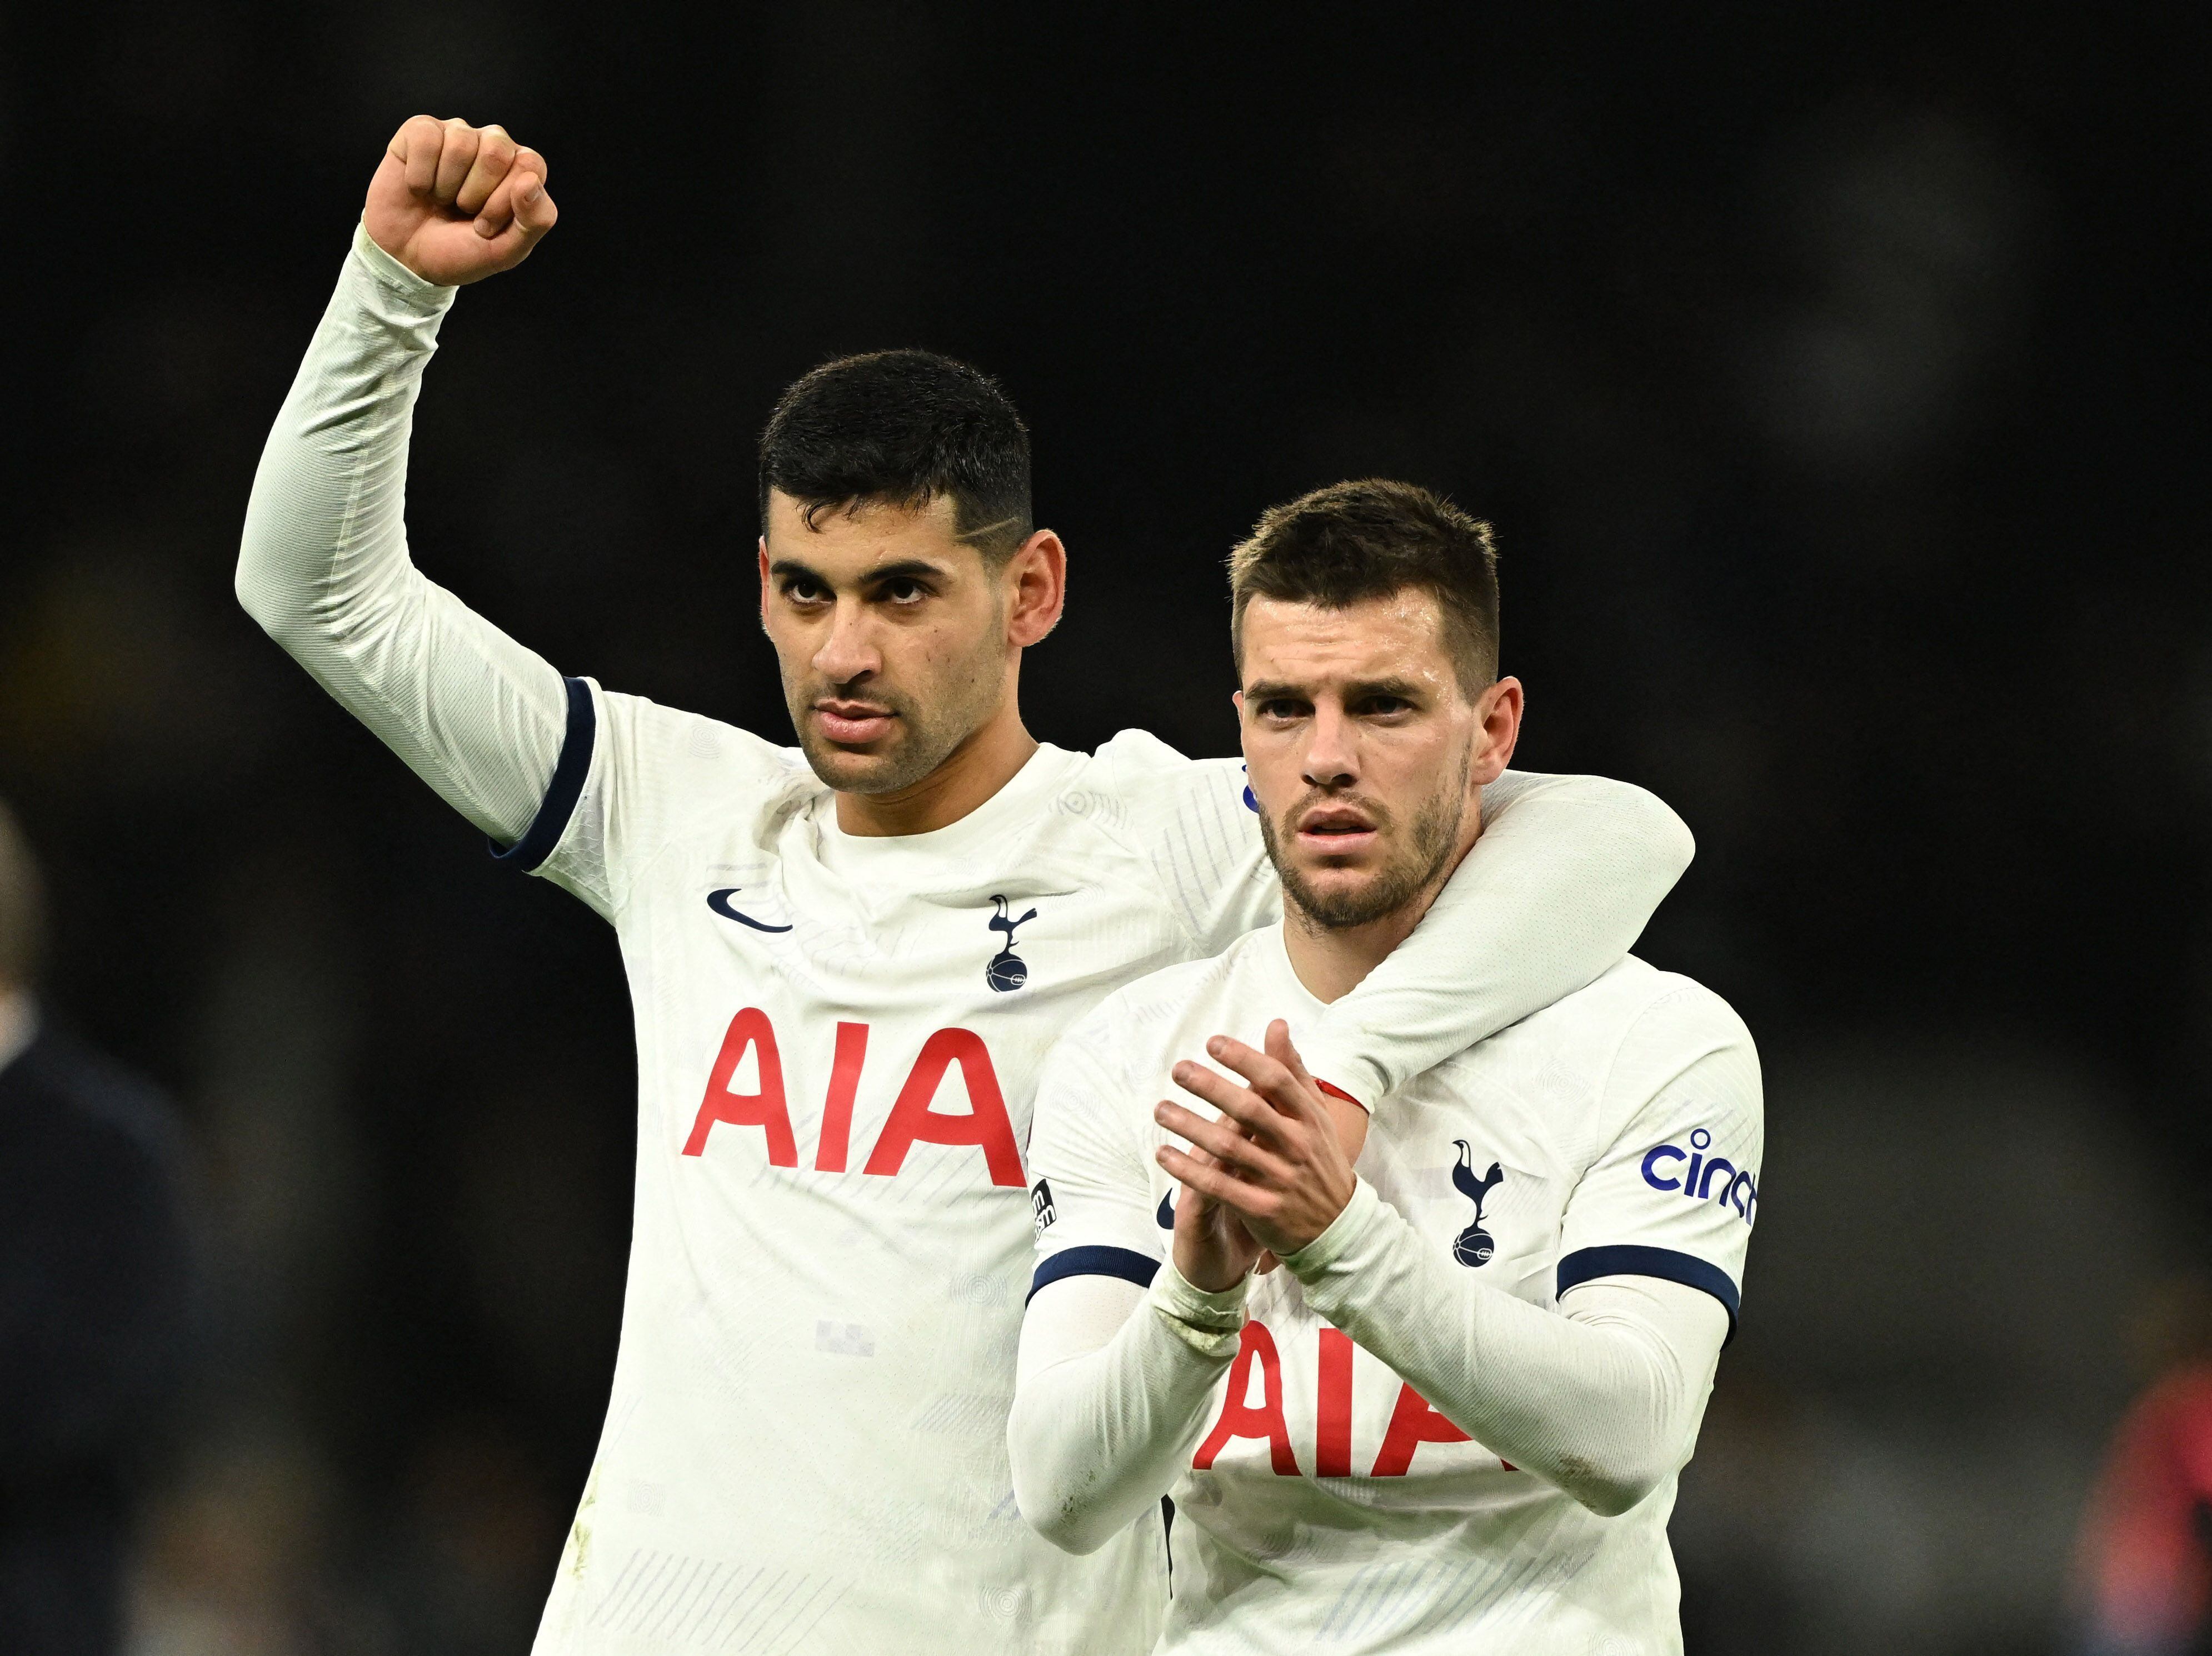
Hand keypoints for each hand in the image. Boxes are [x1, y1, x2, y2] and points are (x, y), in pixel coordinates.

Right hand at [365, 115, 557, 284]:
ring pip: (460, 144)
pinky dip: (420, 176)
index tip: (486, 226)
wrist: (408, 257)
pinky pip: (426, 139)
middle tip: (463, 211)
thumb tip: (530, 181)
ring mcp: (457, 134)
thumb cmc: (461, 250)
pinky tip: (419, 188)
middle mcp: (492, 144)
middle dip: (477, 194)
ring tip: (441, 200)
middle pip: (497, 150)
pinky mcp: (421, 131)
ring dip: (446, 187)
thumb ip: (535, 221)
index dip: (505, 201)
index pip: (530, 165)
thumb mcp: (506, 251)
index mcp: (521, 169)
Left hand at [1155, 1021, 1359, 1263]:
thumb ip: (1293, 1070)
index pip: (1276, 1080)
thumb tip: (1276, 1025)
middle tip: (1178, 1070)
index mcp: (1310, 1118)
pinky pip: (1220, 1186)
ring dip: (1191, 1126)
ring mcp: (1280, 1179)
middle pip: (1250, 1110)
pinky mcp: (1263, 1209)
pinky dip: (1190, 1170)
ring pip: (1229, 1147)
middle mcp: (1297, 1145)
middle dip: (1211, 1086)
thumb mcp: (1315, 1114)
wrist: (1338, 1226)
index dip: (1244, 1059)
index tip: (1212, 1043)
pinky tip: (1164, 1154)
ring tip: (1160, 1109)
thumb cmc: (1319, 1158)